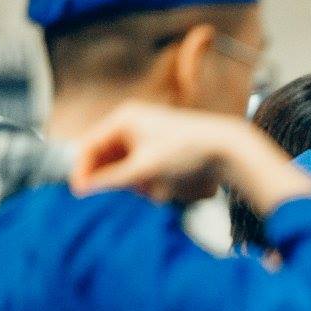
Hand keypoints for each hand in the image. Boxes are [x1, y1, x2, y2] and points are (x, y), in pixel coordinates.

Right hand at [70, 101, 310, 211]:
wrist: (228, 148)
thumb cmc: (187, 150)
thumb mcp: (145, 168)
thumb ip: (112, 179)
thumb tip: (81, 188)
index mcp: (124, 118)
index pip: (89, 145)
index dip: (83, 170)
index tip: (81, 192)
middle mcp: (132, 123)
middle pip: (107, 159)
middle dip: (122, 179)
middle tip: (143, 188)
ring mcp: (147, 135)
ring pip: (127, 168)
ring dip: (139, 183)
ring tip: (162, 186)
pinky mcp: (160, 148)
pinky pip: (143, 170)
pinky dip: (152, 182)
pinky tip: (168, 186)